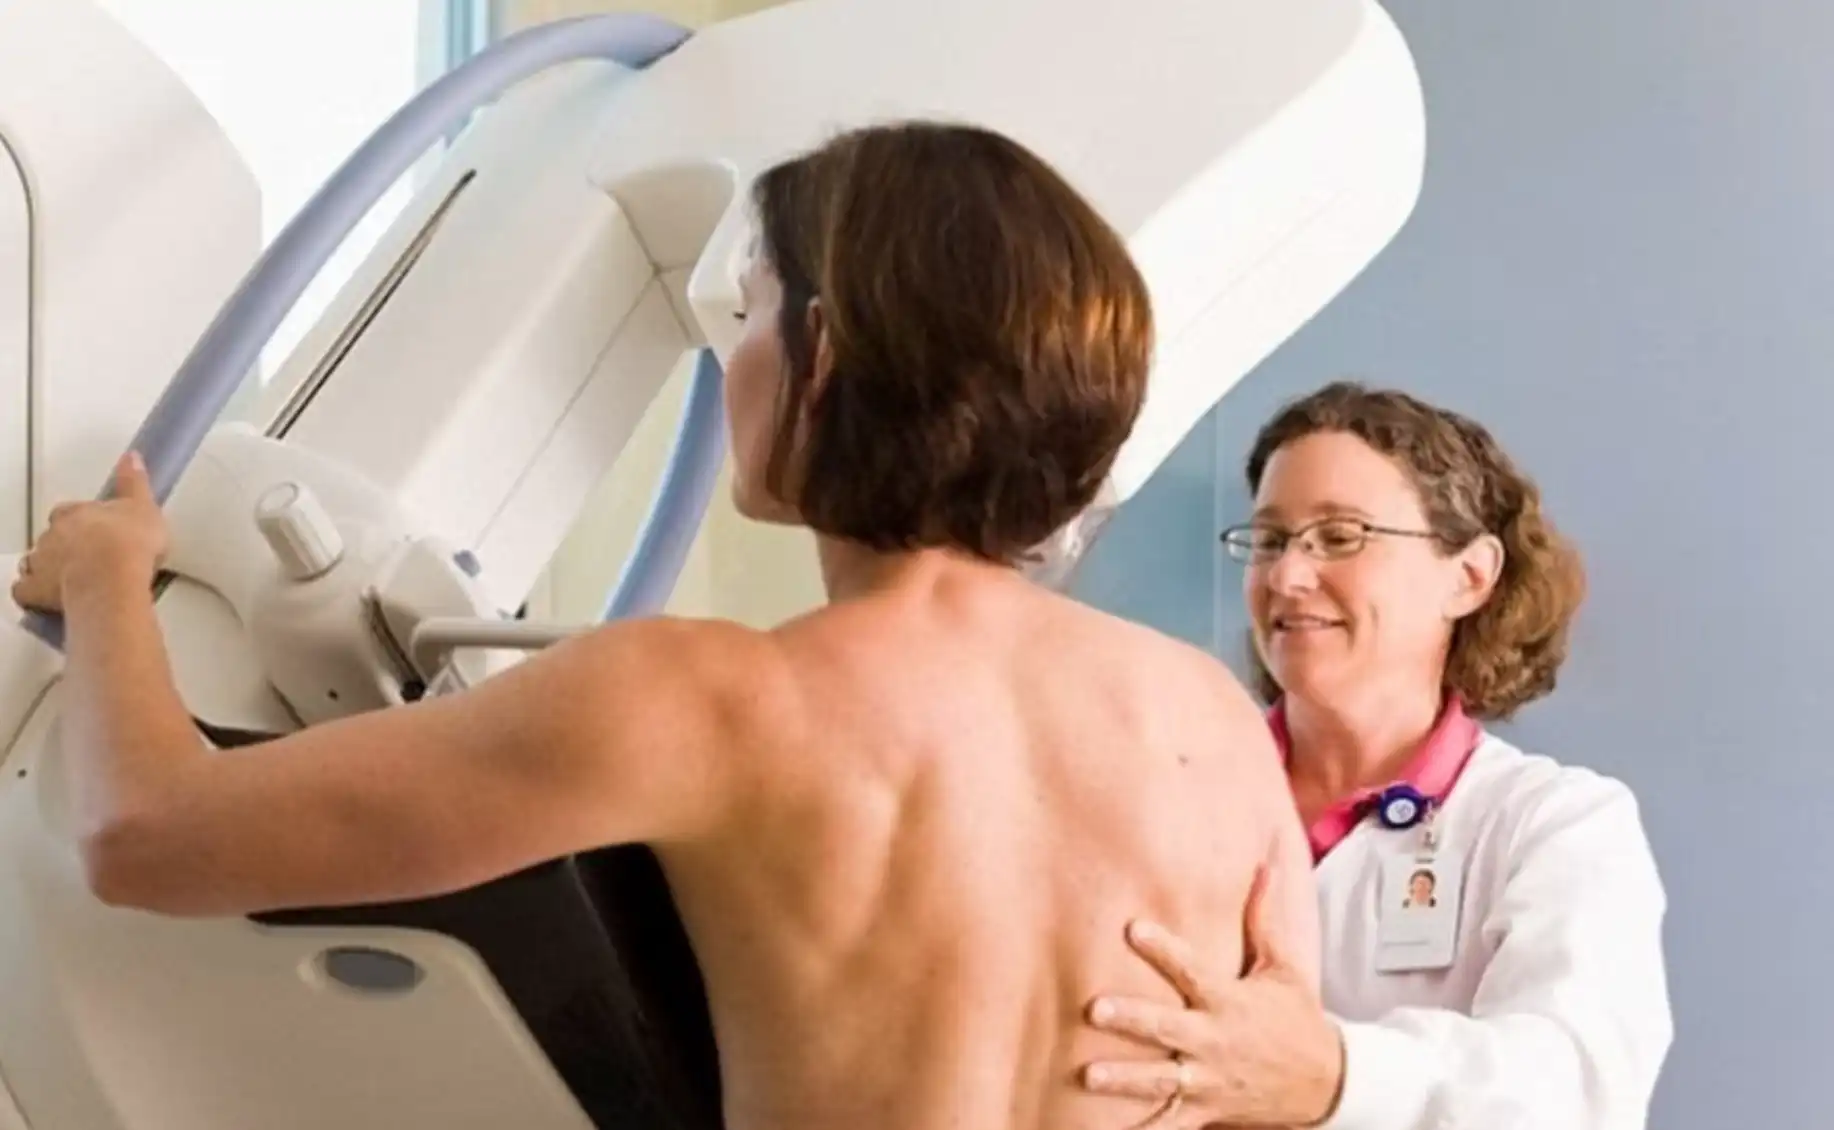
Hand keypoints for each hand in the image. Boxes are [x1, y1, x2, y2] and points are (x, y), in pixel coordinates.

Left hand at [11, 452, 167, 611]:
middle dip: (64, 544)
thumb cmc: (130, 541)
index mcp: (75, 512)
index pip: (70, 511)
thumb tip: (131, 456)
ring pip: (36, 561)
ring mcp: (41, 562)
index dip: (80, 520)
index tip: (95, 529)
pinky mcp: (35, 590)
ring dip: (47, 567)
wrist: (113, 578)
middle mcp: (52, 534)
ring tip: (71, 580)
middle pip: (52, 536)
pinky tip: (47, 598)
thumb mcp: (144, 506)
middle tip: (88, 557)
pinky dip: (33, 593)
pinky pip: (25, 591)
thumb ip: (134, 483)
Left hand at [1079, 867, 1345, 1127]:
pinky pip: (1170, 1124)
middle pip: (1169, 1029)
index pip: (1192, 970)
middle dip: (1134, 1020)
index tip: (1132, 928)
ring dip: (1126, 1080)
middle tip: (1096, 1009)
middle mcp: (1215, 1041)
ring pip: (1162, 1082)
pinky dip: (1144, 1129)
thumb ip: (1264, 918)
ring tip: (1090, 1076)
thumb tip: (1265, 863)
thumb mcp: (1285, 967)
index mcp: (1230, 1002)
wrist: (1325, 1083)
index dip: (1163, 949)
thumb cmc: (1295, 1017)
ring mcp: (1209, 1080)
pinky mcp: (1206, 1110)